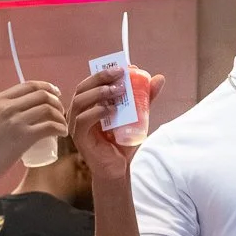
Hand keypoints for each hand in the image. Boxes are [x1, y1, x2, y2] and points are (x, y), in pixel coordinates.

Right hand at [0, 81, 64, 194]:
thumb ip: (1, 111)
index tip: (55, 94)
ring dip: (60, 116)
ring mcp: (16, 121)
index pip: (28, 85)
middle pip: (42, 95)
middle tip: (60, 112)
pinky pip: (50, 126)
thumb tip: (22, 108)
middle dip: (57, 101)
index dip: (46, 87)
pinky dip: (60, 128)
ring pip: (48, 108)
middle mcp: (7, 106)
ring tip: (62, 124)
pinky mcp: (24, 136)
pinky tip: (62, 133)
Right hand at [65, 67, 166, 182]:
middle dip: (101, 77)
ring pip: (80, 101)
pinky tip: (112, 110)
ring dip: (99, 92)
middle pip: (83, 87)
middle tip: (120, 74)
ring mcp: (76, 124)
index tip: (123, 67)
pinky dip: (97, 112)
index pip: (92, 82)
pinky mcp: (79, 138)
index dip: (104, 71)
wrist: (120, 168)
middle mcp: (79, 111)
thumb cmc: (124, 142)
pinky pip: (82, 120)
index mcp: (89, 104)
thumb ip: (145, 98)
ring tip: (118, 90)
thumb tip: (159, 78)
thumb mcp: (137, 116)